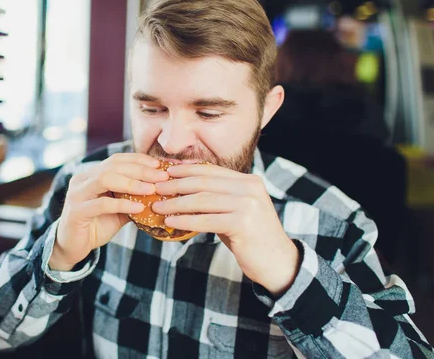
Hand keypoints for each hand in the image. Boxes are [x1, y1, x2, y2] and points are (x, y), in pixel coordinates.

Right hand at [49, 153, 169, 270]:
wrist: (73, 246)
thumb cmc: (97, 225)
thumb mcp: (119, 209)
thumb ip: (133, 198)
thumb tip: (159, 191)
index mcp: (92, 175)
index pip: (117, 159)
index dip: (139, 160)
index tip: (159, 165)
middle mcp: (82, 179)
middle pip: (113, 166)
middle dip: (140, 170)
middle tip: (161, 177)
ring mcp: (77, 194)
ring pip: (105, 179)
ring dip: (132, 183)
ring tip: (151, 189)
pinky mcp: (76, 211)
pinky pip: (102, 204)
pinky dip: (122, 204)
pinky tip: (139, 207)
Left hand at [152, 164, 299, 295]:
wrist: (278, 263)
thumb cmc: (250, 238)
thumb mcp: (234, 211)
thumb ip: (216, 198)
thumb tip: (182, 191)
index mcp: (248, 181)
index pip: (210, 170)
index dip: (185, 170)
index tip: (165, 172)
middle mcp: (250, 188)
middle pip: (203, 182)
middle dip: (175, 185)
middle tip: (156, 189)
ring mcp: (248, 205)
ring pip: (202, 200)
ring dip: (175, 203)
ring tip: (158, 206)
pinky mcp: (242, 223)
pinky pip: (206, 220)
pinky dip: (185, 220)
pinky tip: (170, 222)